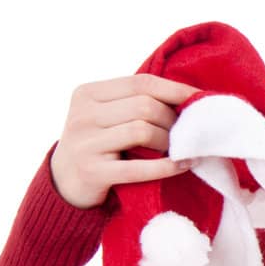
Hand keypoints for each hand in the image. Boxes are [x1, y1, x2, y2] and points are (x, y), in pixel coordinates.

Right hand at [50, 73, 202, 209]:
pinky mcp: (92, 172)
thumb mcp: (108, 115)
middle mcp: (82, 115)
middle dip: (173, 120)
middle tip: (187, 133)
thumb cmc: (100, 144)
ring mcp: (85, 144)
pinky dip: (166, 167)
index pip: (142, 83)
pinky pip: (138, 168)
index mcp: (88, 93)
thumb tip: (190, 98)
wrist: (64, 182)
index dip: (175, 90)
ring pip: (143, 131)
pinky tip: (183, 165)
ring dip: (170, 143)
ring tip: (181, 149)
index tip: (200, 100)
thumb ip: (137, 102)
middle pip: (145, 107)